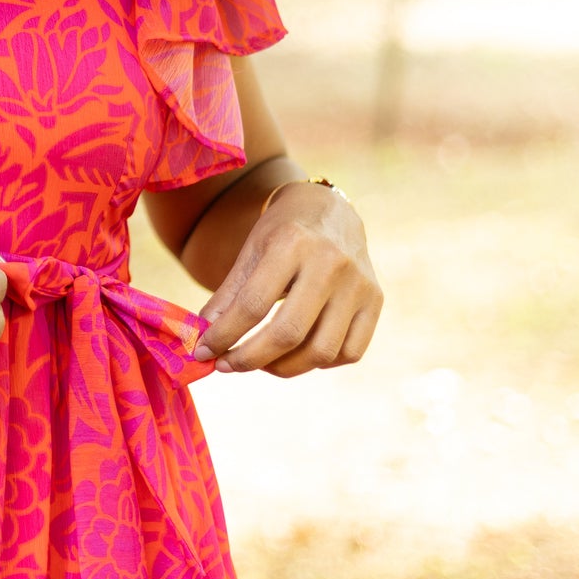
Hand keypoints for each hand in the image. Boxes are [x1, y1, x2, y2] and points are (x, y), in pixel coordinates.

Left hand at [192, 182, 381, 378]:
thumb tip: (202, 342)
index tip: (203, 352)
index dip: (224, 336)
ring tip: (260, 362)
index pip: (252, 305)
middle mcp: (331, 263)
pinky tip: (298, 353)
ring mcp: (358, 284)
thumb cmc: (283, 234)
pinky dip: (320, 363)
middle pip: (288, 333)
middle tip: (228, 365)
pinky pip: (350, 352)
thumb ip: (228, 297)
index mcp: (292, 243)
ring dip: (283, 368)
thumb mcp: (250, 252)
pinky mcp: (375, 301)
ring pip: (321, 351)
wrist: (329, 210)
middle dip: (250, 359)